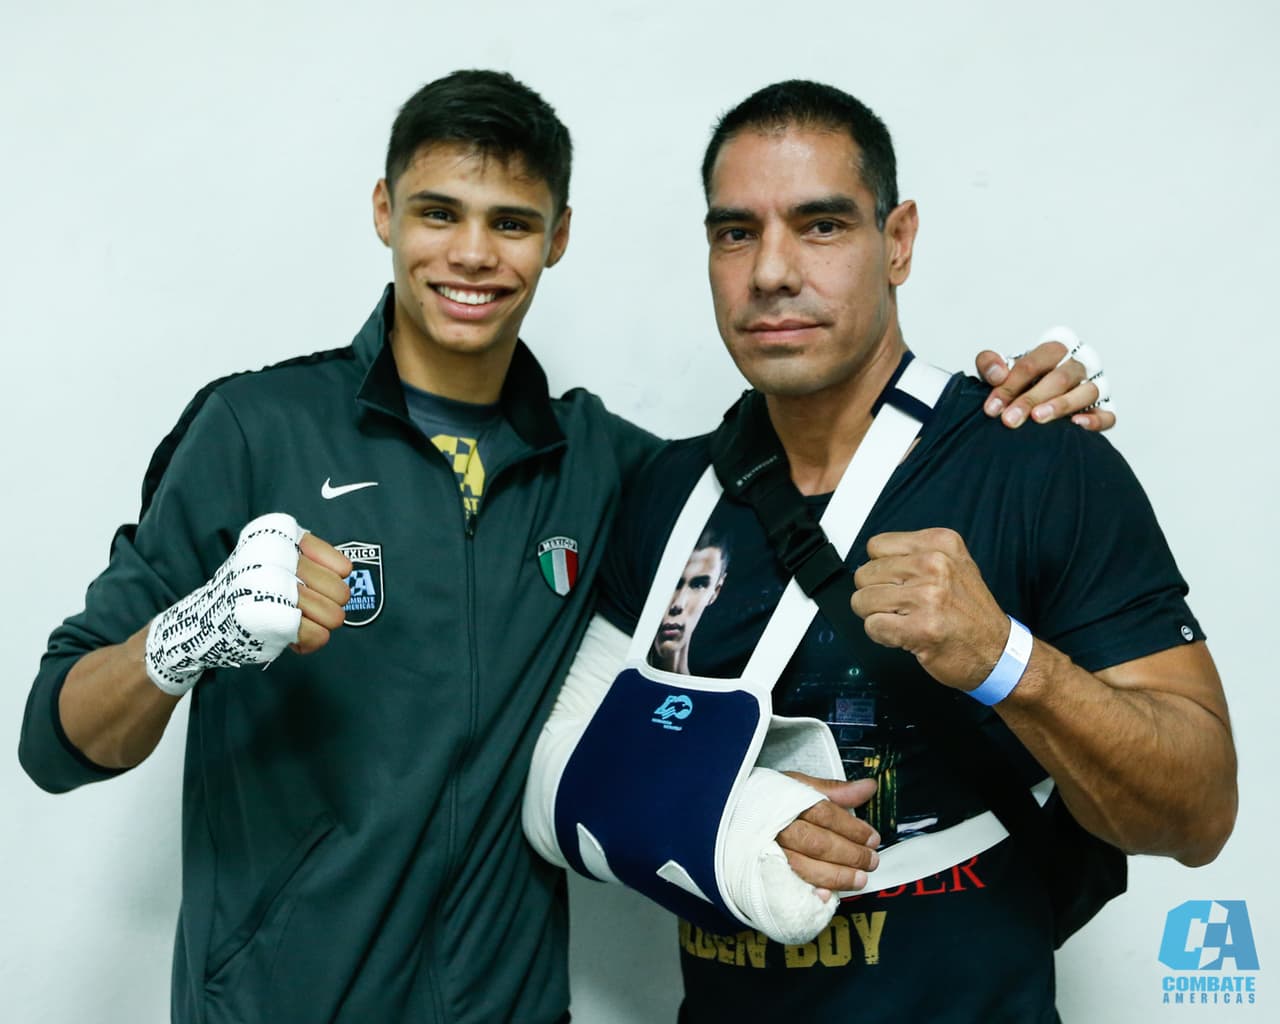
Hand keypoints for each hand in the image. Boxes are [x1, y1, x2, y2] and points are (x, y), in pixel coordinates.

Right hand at [144, 513, 351, 694]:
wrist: (205, 622)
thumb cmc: (251, 590)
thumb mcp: (277, 556)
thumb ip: (313, 557)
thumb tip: (348, 573)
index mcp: (278, 534)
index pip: (342, 567)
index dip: (332, 583)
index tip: (307, 586)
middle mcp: (274, 555)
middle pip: (341, 593)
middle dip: (329, 608)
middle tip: (302, 609)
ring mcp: (271, 586)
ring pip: (333, 616)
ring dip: (318, 626)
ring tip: (294, 621)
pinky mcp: (268, 618)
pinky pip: (318, 636)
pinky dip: (308, 643)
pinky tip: (288, 636)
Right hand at [775, 774, 879, 896]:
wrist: (730, 814)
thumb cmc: (767, 799)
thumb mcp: (797, 786)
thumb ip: (834, 791)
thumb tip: (868, 787)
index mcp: (786, 802)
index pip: (824, 814)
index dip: (852, 828)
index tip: (872, 838)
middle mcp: (776, 827)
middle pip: (818, 843)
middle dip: (850, 854)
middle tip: (871, 860)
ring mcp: (768, 851)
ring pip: (805, 866)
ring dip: (837, 875)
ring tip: (860, 879)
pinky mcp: (763, 872)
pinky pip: (788, 885)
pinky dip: (809, 891)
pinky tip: (827, 895)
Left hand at [851, 528, 1008, 691]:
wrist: (998, 651)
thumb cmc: (970, 613)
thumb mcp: (953, 565)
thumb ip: (914, 555)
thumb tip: (872, 561)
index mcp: (940, 544)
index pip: (876, 546)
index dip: (880, 569)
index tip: (899, 582)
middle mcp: (935, 564)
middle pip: (864, 574)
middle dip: (875, 594)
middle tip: (901, 607)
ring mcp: (928, 596)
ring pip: (863, 600)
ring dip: (876, 616)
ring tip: (904, 620)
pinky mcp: (921, 628)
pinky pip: (872, 626)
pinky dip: (882, 636)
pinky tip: (905, 635)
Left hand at [975, 337, 1114, 431]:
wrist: (1034, 397)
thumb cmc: (1020, 382)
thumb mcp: (999, 369)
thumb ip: (990, 364)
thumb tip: (996, 374)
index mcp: (1053, 351)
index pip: (1035, 362)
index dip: (1011, 383)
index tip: (993, 407)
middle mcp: (1076, 367)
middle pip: (1059, 378)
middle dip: (1031, 398)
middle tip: (1009, 419)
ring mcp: (1093, 387)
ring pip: (1087, 392)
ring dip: (1061, 405)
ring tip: (1038, 418)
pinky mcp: (1103, 410)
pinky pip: (1107, 415)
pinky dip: (1095, 419)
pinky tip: (1076, 425)